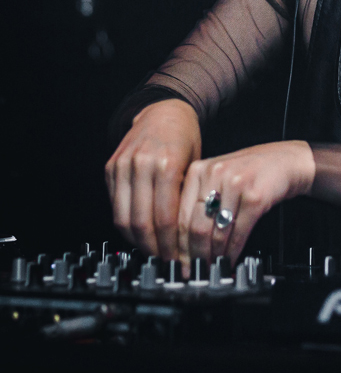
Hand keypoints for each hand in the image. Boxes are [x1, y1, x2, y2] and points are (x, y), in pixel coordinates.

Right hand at [105, 99, 201, 258]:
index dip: (170, 245)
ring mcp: (123, 166)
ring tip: (154, 252)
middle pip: (142, 223)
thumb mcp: (197, 164)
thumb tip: (189, 239)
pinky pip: (115, 206)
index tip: (179, 260)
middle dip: (155, 249)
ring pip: (124, 218)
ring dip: (138, 242)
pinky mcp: (110, 168)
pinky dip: (126, 225)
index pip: (165, 218)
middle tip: (167, 263)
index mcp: (168, 164)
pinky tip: (140, 234)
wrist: (163, 109)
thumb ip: (188, 197)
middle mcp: (142, 164)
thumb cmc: (185, 137)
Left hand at [178, 141, 315, 272]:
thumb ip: (197, 200)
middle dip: (194, 255)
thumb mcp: (218, 177)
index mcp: (198, 169)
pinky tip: (230, 259)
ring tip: (212, 267)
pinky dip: (232, 252)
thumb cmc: (250, 171)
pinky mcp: (255, 197)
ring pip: (216, 233)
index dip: (177, 245)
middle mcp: (215, 174)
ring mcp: (235, 185)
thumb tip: (181, 240)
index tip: (176, 261)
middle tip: (194, 270)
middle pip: (195, 226)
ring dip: (214, 256)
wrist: (285, 160)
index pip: (178, 215)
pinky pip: (238, 233)